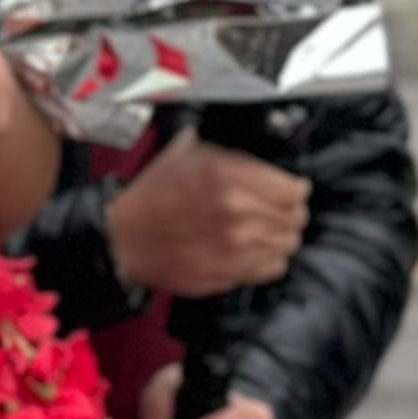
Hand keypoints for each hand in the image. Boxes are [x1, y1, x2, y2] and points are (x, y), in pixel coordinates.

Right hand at [109, 135, 309, 297]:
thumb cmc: (151, 196)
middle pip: (295, 217)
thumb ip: (227, 152)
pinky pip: (273, 267)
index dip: (293, 189)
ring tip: (262, 232)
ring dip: (279, 237)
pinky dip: (268, 260)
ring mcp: (235, 245)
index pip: (294, 190)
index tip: (289, 192)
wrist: (122, 238)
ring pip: (287, 243)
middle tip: (275, 212)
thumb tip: (259, 147)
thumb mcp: (185, 154)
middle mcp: (237, 210)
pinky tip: (252, 252)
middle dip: (288, 214)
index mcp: (228, 175)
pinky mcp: (230, 272)